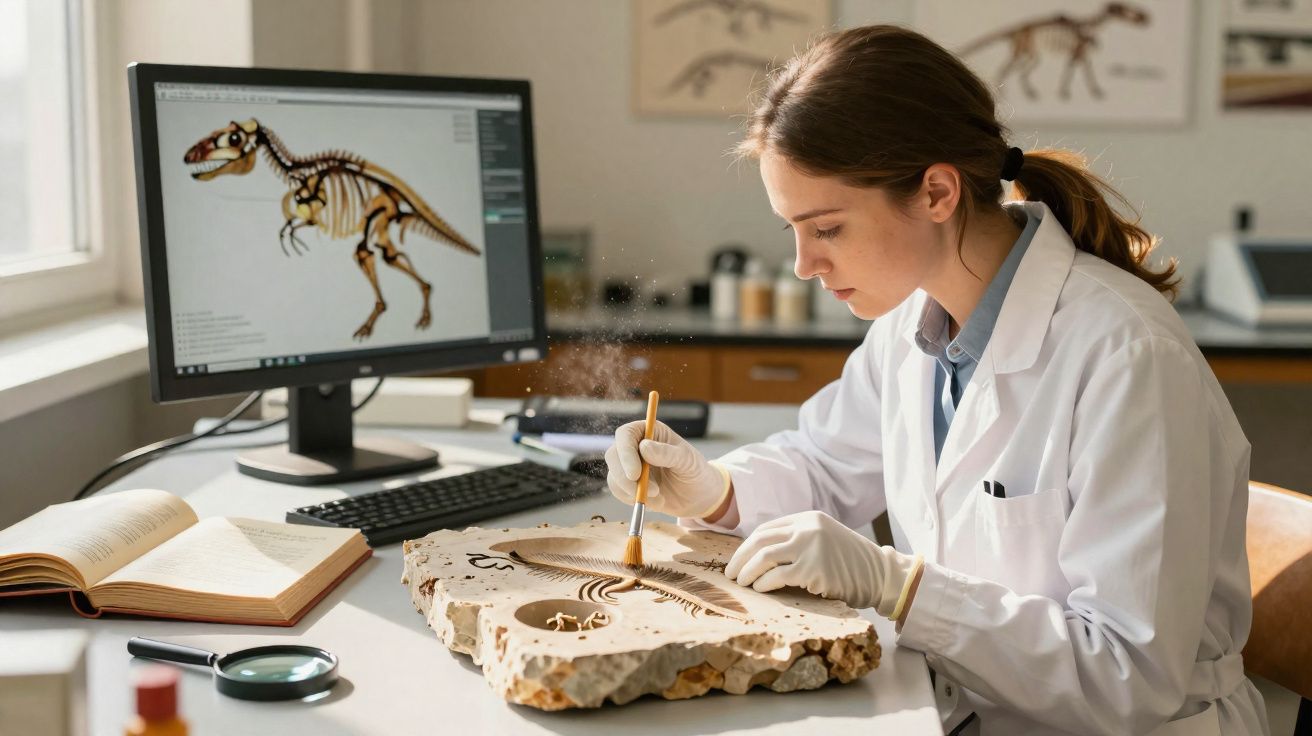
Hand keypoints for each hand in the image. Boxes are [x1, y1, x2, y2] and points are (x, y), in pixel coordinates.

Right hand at [605, 420, 729, 517]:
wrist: (698, 496)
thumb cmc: (695, 471)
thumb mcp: (687, 460)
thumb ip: (668, 454)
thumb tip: (644, 447)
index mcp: (649, 432)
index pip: (626, 434)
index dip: (625, 452)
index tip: (635, 474)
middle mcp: (635, 446)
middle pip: (613, 455)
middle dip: (624, 476)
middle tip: (643, 493)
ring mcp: (629, 465)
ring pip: (614, 476)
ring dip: (632, 491)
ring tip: (658, 496)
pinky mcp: (628, 484)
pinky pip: (619, 491)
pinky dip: (633, 500)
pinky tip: (655, 502)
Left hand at [724, 510, 921, 618]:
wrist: (881, 575)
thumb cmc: (850, 564)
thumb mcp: (823, 540)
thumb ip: (798, 540)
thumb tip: (759, 556)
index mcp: (808, 518)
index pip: (767, 529)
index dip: (747, 546)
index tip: (737, 560)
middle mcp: (808, 528)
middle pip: (761, 541)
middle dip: (740, 558)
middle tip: (731, 574)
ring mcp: (811, 547)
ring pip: (765, 557)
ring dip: (748, 572)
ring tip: (742, 583)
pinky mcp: (814, 569)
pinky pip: (778, 576)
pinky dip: (764, 584)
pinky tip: (760, 590)